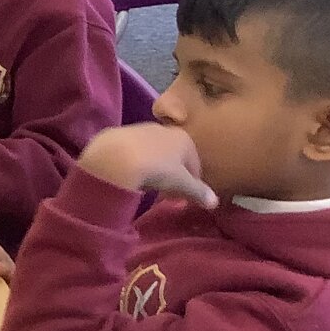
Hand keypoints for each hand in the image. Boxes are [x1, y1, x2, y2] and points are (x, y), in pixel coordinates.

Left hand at [78, 123, 218, 207]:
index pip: (194, 164)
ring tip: (146, 185)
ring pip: (152, 151)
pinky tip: (127, 174)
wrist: (114, 156)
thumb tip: (214, 202)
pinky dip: (133, 161)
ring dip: (152, 167)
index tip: (184, 198)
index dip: (191, 183)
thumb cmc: (156, 168)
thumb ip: (198, 191)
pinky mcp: (116, 133)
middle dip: (171, 174)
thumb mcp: (181, 183)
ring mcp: (139, 129)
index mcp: (184, 138)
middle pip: (172, 156)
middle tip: (165, 194)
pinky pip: (131, 151)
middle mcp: (163, 129)